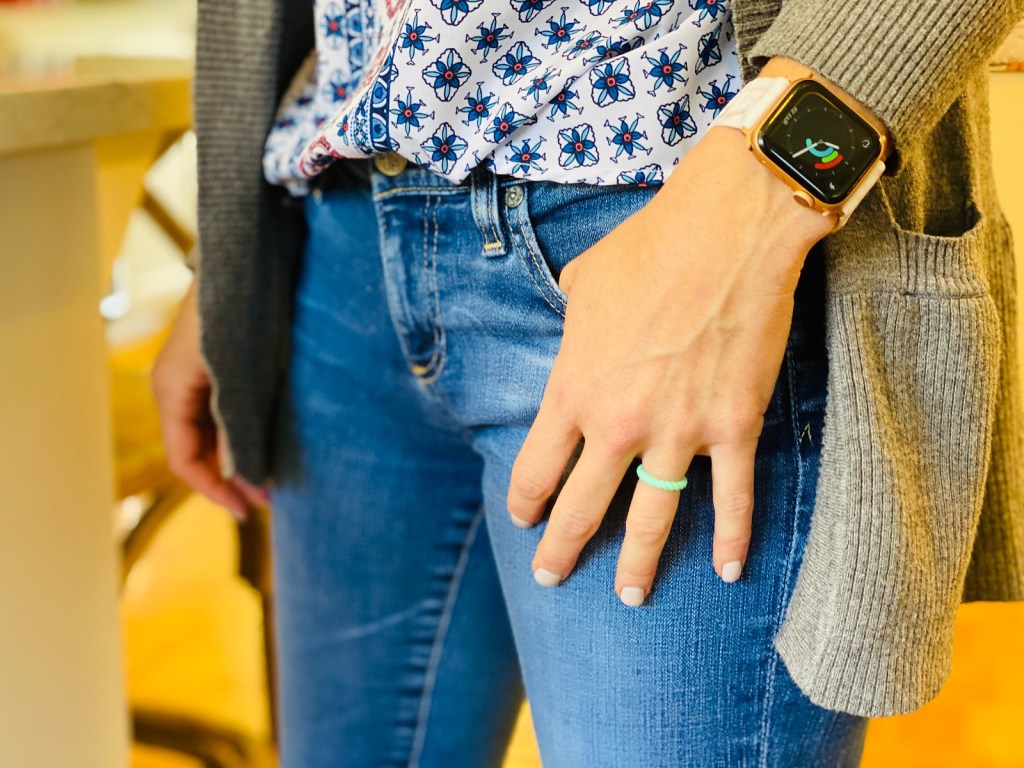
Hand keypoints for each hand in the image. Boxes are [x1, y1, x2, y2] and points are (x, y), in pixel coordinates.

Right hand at [150, 281, 269, 520]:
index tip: (248, 510)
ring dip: (240, 457)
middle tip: (272, 499)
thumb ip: (241, 429)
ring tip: (276, 477)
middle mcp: (175, 387)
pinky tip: (271, 445)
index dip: (215, 490)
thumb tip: (249, 479)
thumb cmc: (241, 315)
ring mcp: (195, 376)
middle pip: (198, 450)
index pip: (185, 460)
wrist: (248, 260)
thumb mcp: (240, 380)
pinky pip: (224, 412)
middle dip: (232, 478)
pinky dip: (245, 433)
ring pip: (213, 433)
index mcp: (171, 391)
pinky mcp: (217, 366)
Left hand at [505, 125, 831, 604]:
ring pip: (653, 519)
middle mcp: (618, 423)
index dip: (527, 503)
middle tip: (552, 578)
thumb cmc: (647, 249)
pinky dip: (731, 538)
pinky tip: (726, 570)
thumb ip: (570, 324)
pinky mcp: (733, 427)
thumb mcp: (583, 284)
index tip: (525, 521)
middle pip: (582, 507)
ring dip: (638, 565)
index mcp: (573, 388)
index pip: (537, 468)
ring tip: (631, 597)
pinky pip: (732, 498)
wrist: (726, 232)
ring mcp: (679, 432)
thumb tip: (574, 328)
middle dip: (562, 549)